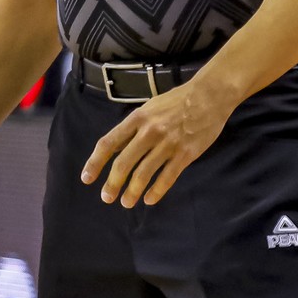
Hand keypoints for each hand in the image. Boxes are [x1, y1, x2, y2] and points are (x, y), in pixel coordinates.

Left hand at [82, 81, 238, 206]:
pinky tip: (150, 199)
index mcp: (137, 119)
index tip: (87, 179)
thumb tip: (116, 148)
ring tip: (126, 203)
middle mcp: (150, 132)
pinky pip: (168, 176)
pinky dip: (157, 190)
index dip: (95, 162)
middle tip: (107, 197)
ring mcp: (169, 143)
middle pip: (124, 162)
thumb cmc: (178, 100)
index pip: (109, 143)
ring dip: (132, 191)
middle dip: (113, 183)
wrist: (210, 95)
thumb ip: (134, 127)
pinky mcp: (186, 153)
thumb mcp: (150, 108)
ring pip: (144, 173)